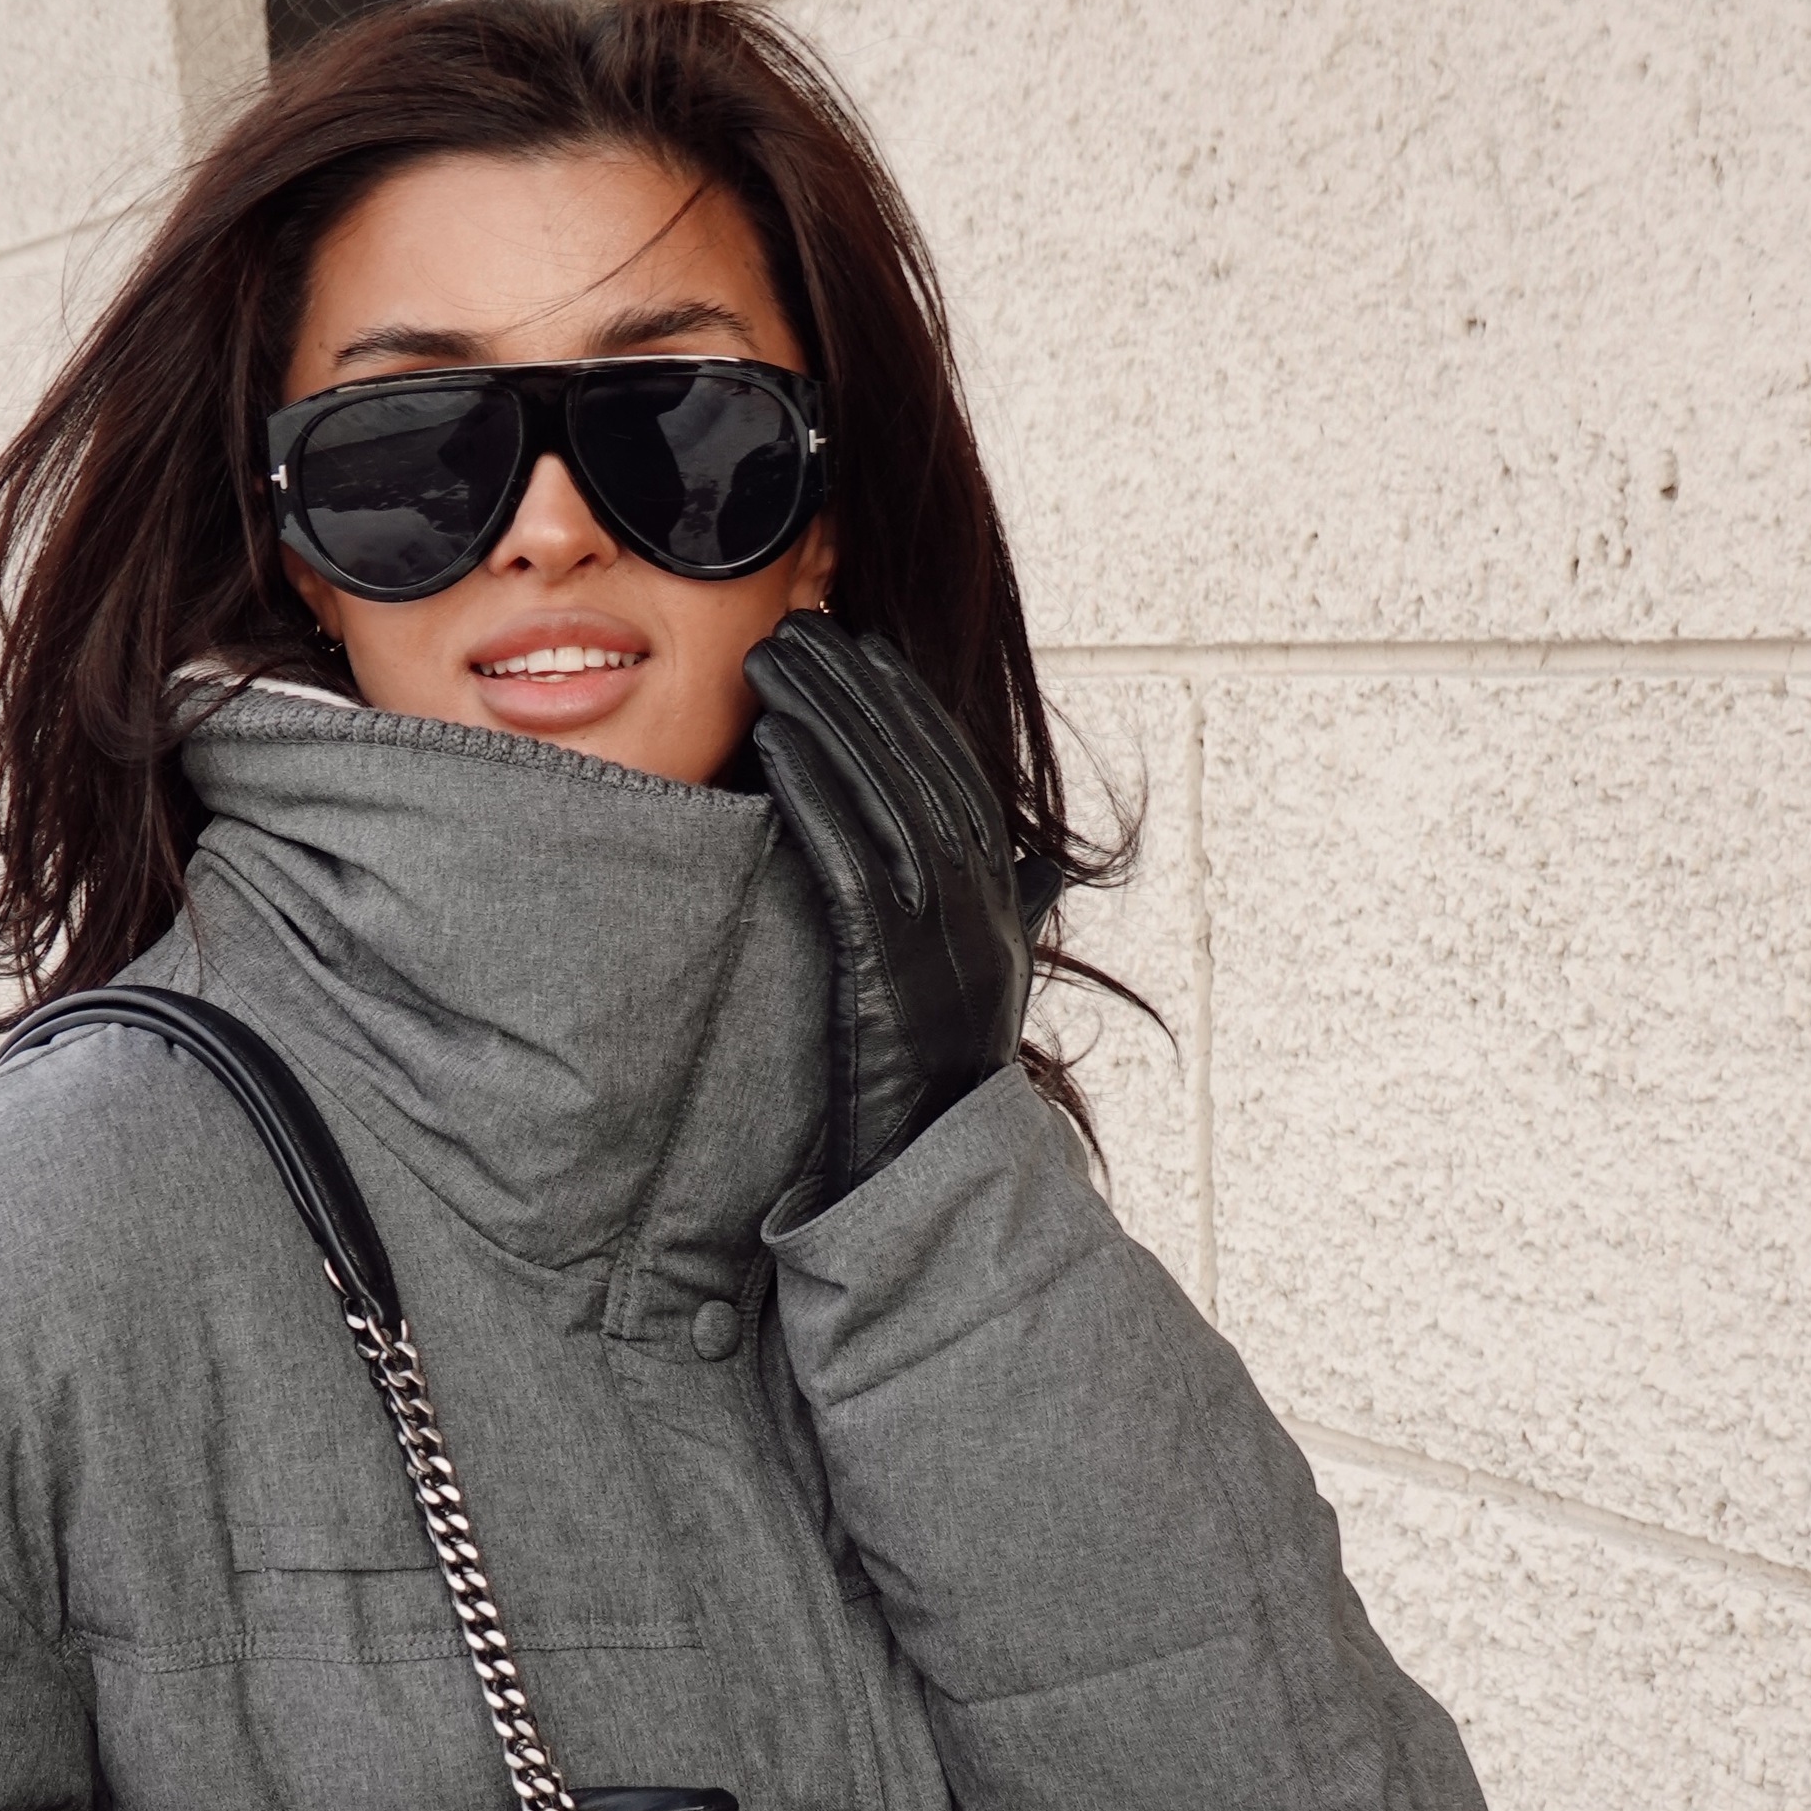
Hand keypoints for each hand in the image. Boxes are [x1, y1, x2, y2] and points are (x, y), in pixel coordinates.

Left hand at [745, 616, 1049, 1198]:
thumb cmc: (944, 1088)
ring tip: (770, 664)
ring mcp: (941, 944)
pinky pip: (848, 867)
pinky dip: (813, 799)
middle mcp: (983, 913)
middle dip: (858, 691)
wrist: (933, 1182)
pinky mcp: (888, 979)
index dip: (909, 705)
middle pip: (918, 770)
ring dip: (825, 723)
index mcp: (1003, 905)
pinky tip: (773, 748)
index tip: (861, 646)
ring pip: (883, 803)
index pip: (957, 775)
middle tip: (798, 627)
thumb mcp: (993, 986)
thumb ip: (1012, 917)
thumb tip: (1040, 867)